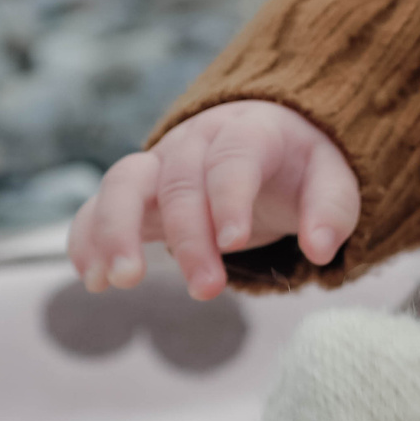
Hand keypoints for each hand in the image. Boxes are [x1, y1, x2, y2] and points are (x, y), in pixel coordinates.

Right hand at [67, 101, 359, 300]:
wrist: (266, 141)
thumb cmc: (299, 166)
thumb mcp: (332, 179)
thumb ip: (332, 210)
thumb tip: (320, 249)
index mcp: (249, 130)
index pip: (233, 155)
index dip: (229, 196)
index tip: (233, 243)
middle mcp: (196, 140)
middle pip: (180, 180)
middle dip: (189, 238)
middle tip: (207, 290)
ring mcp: (160, 162)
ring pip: (122, 182)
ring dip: (115, 231)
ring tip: (120, 281)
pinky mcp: (136, 191)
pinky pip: (97, 205)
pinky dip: (87, 237)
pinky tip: (93, 279)